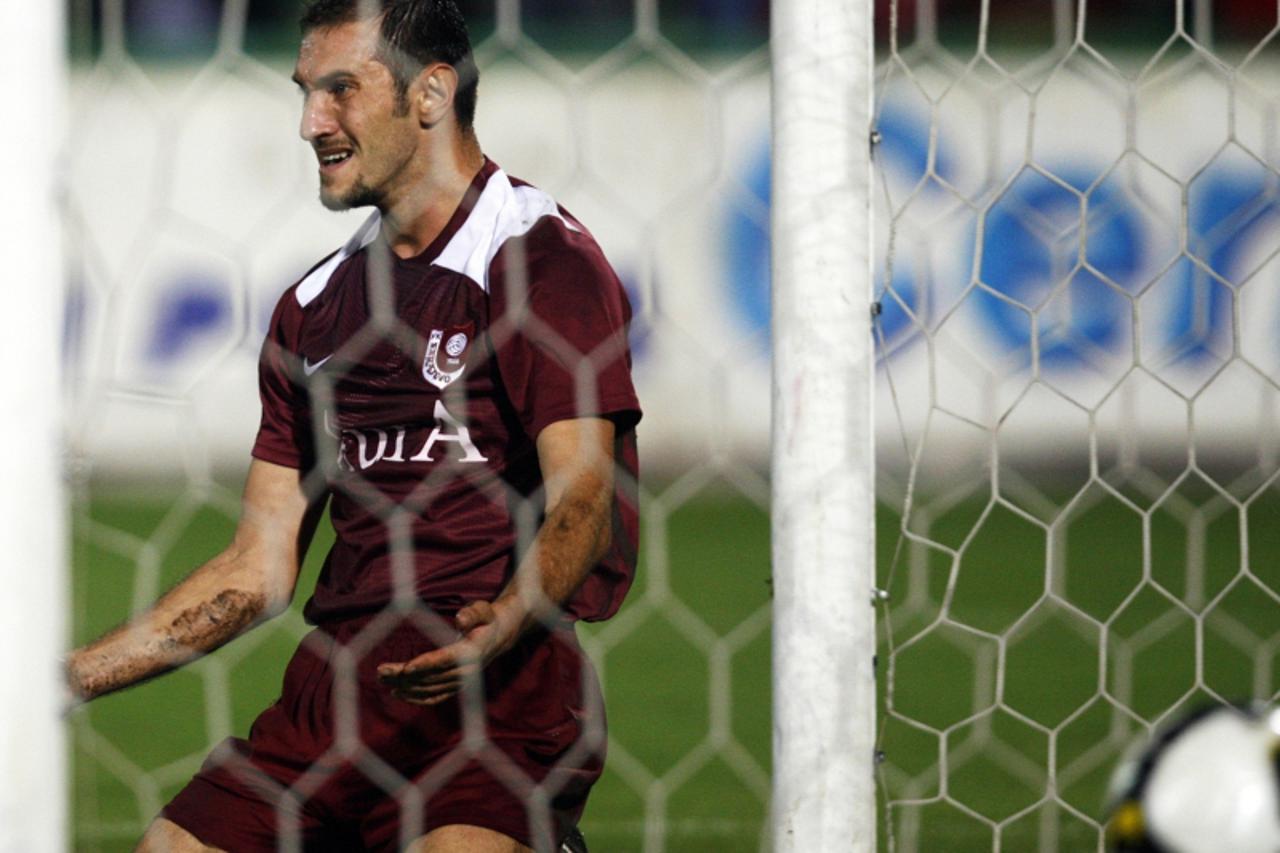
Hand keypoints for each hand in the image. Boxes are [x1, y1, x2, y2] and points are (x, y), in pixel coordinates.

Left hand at [375, 599, 524, 704]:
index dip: (427, 665)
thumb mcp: (483, 611)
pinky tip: (397, 694)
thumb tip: (460, 619)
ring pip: (429, 689)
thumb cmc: (485, 619)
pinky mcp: (454, 687)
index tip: (407, 668)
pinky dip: (415, 698)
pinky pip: (434, 697)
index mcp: (472, 652)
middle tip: (381, 672)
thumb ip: (472, 613)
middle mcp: (467, 672)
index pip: (447, 660)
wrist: (497, 637)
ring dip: (405, 687)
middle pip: (432, 677)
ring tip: (382, 679)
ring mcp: (460, 682)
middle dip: (405, 676)